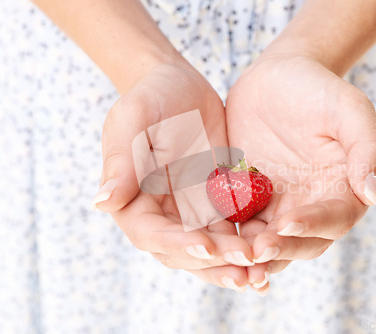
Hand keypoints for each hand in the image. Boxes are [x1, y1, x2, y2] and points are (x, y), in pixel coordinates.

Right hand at [94, 59, 253, 291]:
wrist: (181, 85)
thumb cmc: (150, 97)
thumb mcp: (131, 122)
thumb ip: (121, 163)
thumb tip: (102, 203)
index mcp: (135, 202)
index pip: (152, 234)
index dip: (178, 244)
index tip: (206, 245)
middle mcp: (163, 215)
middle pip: (185, 252)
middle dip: (215, 262)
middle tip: (247, 265)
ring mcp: (192, 213)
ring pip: (212, 250)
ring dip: (235, 264)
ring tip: (262, 274)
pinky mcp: (219, 204)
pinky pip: (234, 231)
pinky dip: (250, 244)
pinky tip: (273, 251)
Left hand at [225, 52, 375, 288]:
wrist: (276, 78)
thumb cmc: (318, 89)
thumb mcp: (349, 109)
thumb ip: (368, 148)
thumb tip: (374, 197)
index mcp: (342, 190)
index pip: (333, 218)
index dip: (312, 225)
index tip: (287, 224)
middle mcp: (310, 206)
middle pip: (300, 242)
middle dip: (280, 250)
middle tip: (257, 251)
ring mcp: (276, 206)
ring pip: (267, 242)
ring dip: (252, 258)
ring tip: (234, 263)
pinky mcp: (247, 200)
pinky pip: (237, 225)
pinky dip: (227, 240)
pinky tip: (210, 246)